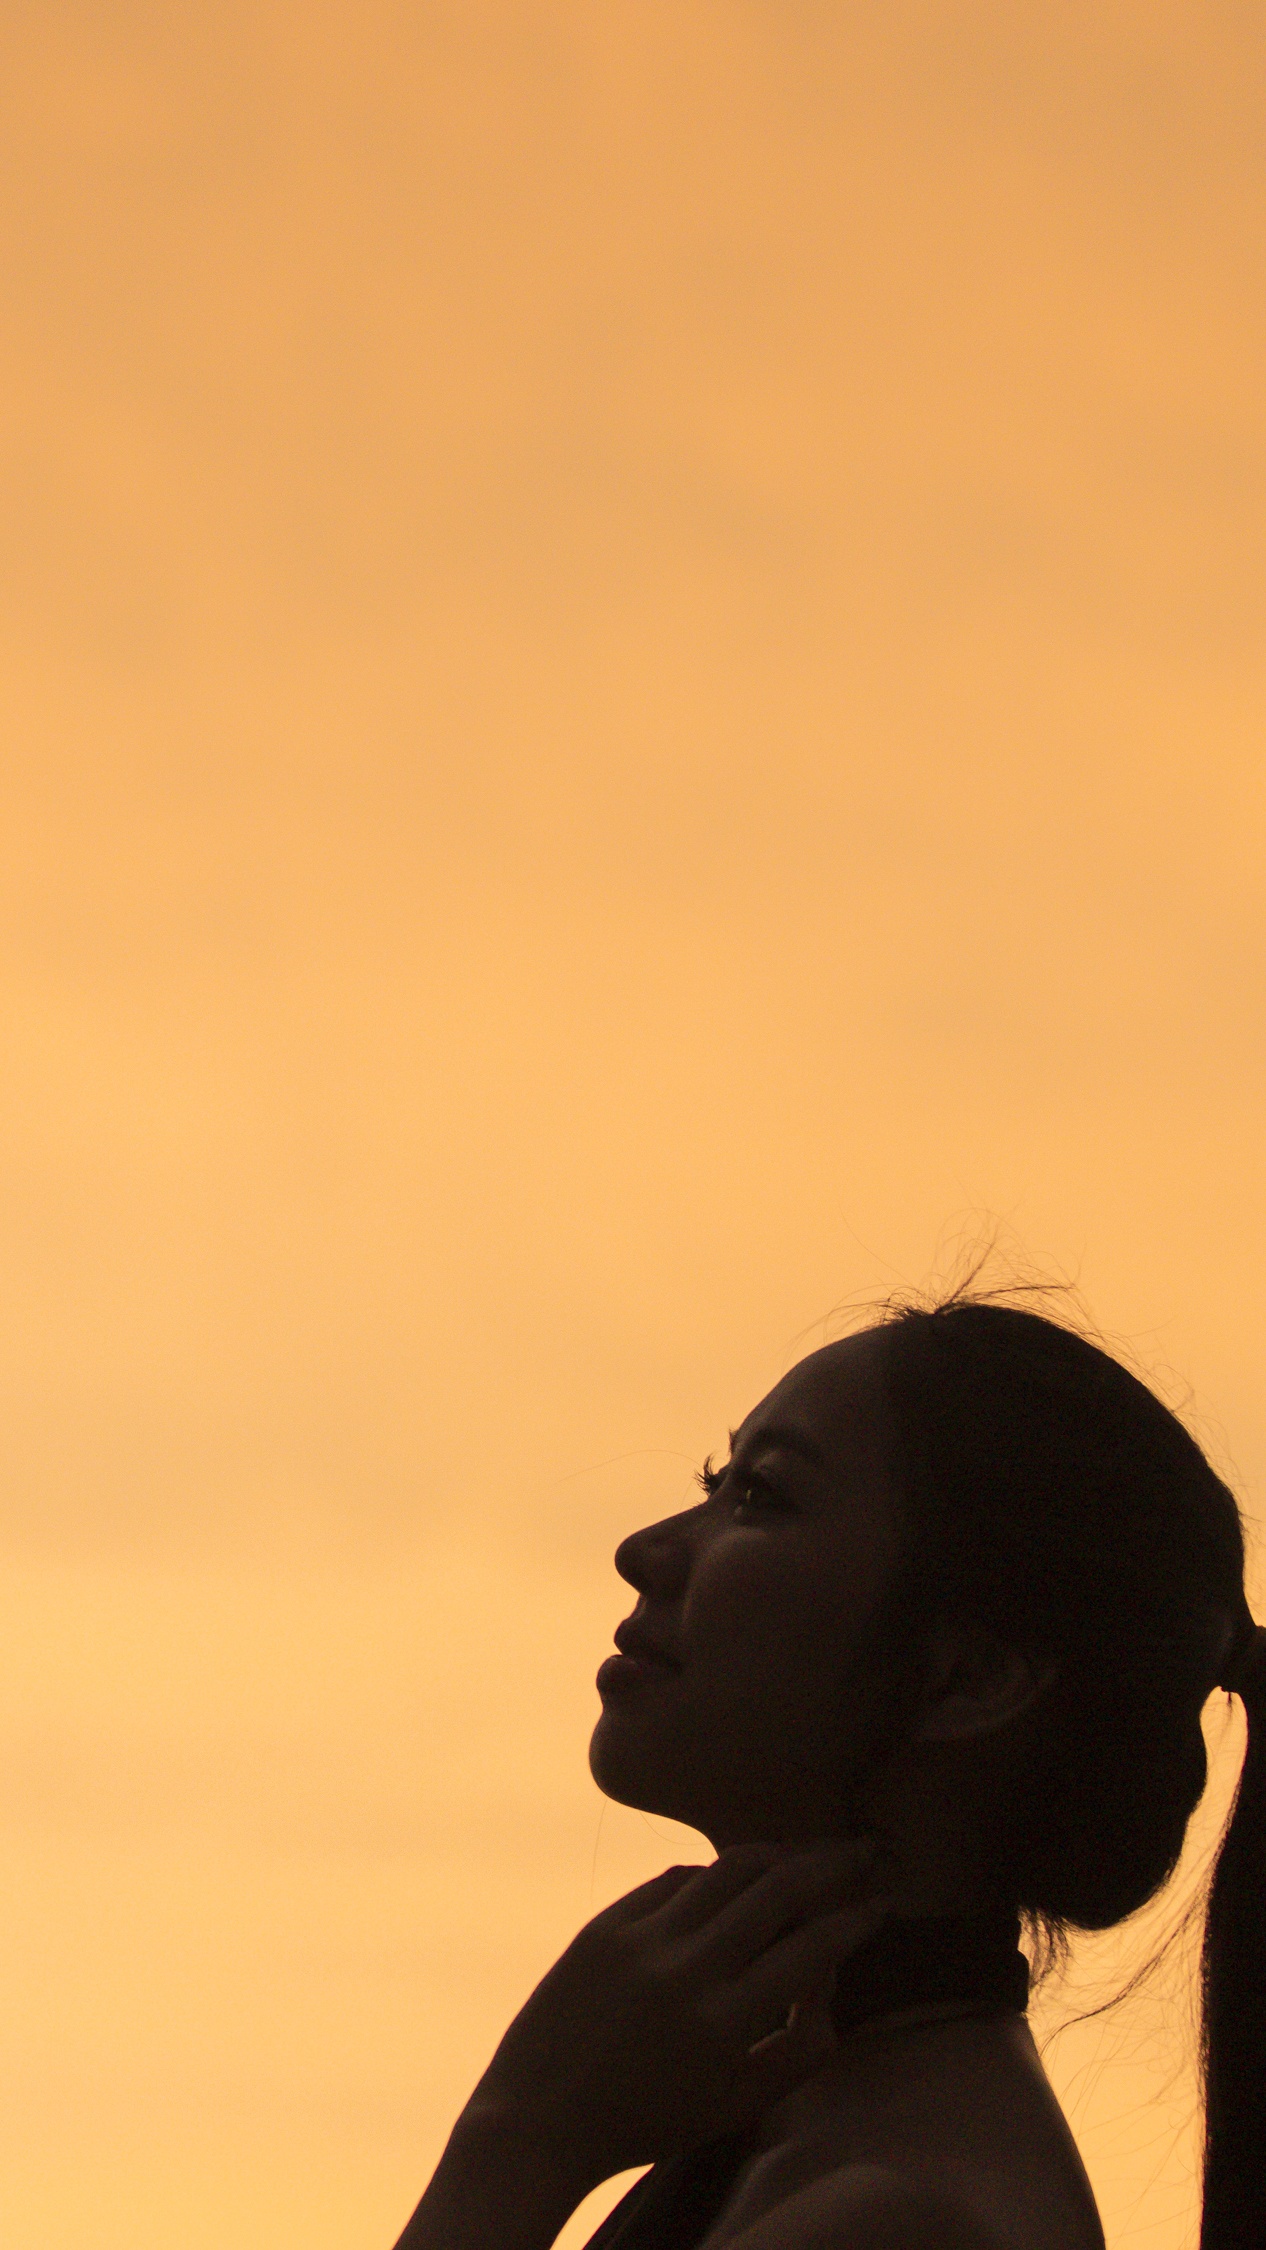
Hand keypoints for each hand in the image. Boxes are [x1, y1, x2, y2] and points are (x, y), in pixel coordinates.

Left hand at [463, 1838, 891, 2184]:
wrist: (539, 2119)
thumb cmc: (644, 2123)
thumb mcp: (732, 2109)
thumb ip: (796, 2056)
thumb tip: (832, 1996)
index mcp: (723, 2022)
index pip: (810, 1950)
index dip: (855, 1921)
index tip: (881, 1904)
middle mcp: (686, 1969)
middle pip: (777, 1891)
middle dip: (831, 1866)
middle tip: (862, 1850)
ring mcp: (642, 1939)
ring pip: (727, 1870)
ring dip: (776, 1856)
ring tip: (804, 1855)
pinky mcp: (606, 1924)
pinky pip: (676, 1879)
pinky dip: (714, 1876)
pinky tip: (733, 1882)